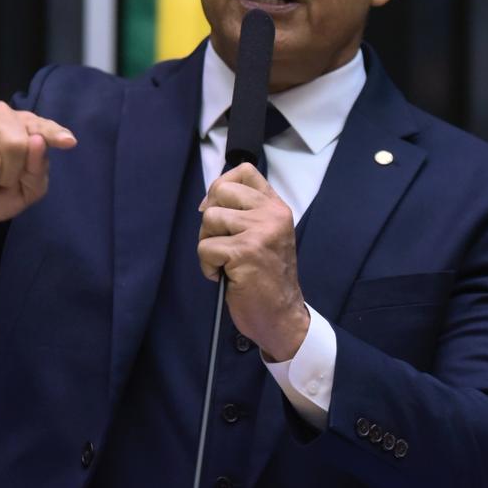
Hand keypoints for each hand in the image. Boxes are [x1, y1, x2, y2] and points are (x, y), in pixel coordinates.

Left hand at [197, 163, 309, 360]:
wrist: (282, 316)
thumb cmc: (267, 278)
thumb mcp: (265, 235)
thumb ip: (246, 212)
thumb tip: (208, 200)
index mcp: (277, 207)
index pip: (245, 171)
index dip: (221, 186)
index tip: (218, 210)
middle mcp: (272, 214)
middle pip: (221, 191)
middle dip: (210, 218)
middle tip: (221, 242)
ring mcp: (260, 232)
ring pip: (209, 219)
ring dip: (208, 244)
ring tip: (225, 262)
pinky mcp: (246, 252)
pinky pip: (205, 248)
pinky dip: (208, 266)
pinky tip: (225, 276)